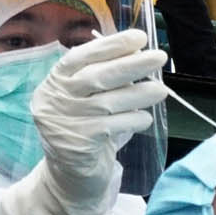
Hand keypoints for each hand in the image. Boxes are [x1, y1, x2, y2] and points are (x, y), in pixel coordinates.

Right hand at [29, 28, 169, 214]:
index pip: (80, 57)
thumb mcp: (87, 100)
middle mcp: (54, 100)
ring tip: (161, 90)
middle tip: (160, 57)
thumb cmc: (85, 130)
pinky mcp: (77, 144)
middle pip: (96, 77)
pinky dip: (133, 120)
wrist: (70, 177)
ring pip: (107, 102)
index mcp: (54, 82)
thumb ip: (104, 79)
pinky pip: (112, 126)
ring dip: (139, 94)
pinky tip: (145, 118)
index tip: (138, 38)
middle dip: (131, 64)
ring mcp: (63, 122)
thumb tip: (140, 55)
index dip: (110, 46)